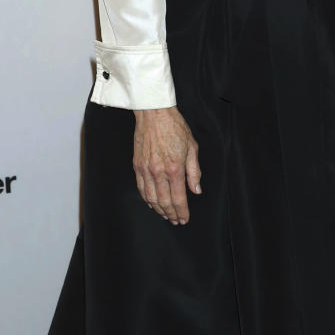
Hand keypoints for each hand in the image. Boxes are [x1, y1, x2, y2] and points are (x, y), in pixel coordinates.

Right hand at [133, 107, 201, 224]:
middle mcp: (158, 172)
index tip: (184, 218)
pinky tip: (152, 203)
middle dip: (171, 214)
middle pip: (164, 202)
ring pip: (151, 198)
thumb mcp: (192, 147)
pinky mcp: (137, 166)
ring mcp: (146, 170)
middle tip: (175, 220)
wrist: (154, 113)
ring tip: (165, 215)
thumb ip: (194, 171)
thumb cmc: (174, 126)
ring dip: (159, 210)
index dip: (182, 211)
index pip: (179, 198)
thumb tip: (196, 189)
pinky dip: (147, 199)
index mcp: (174, 168)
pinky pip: (141, 188)